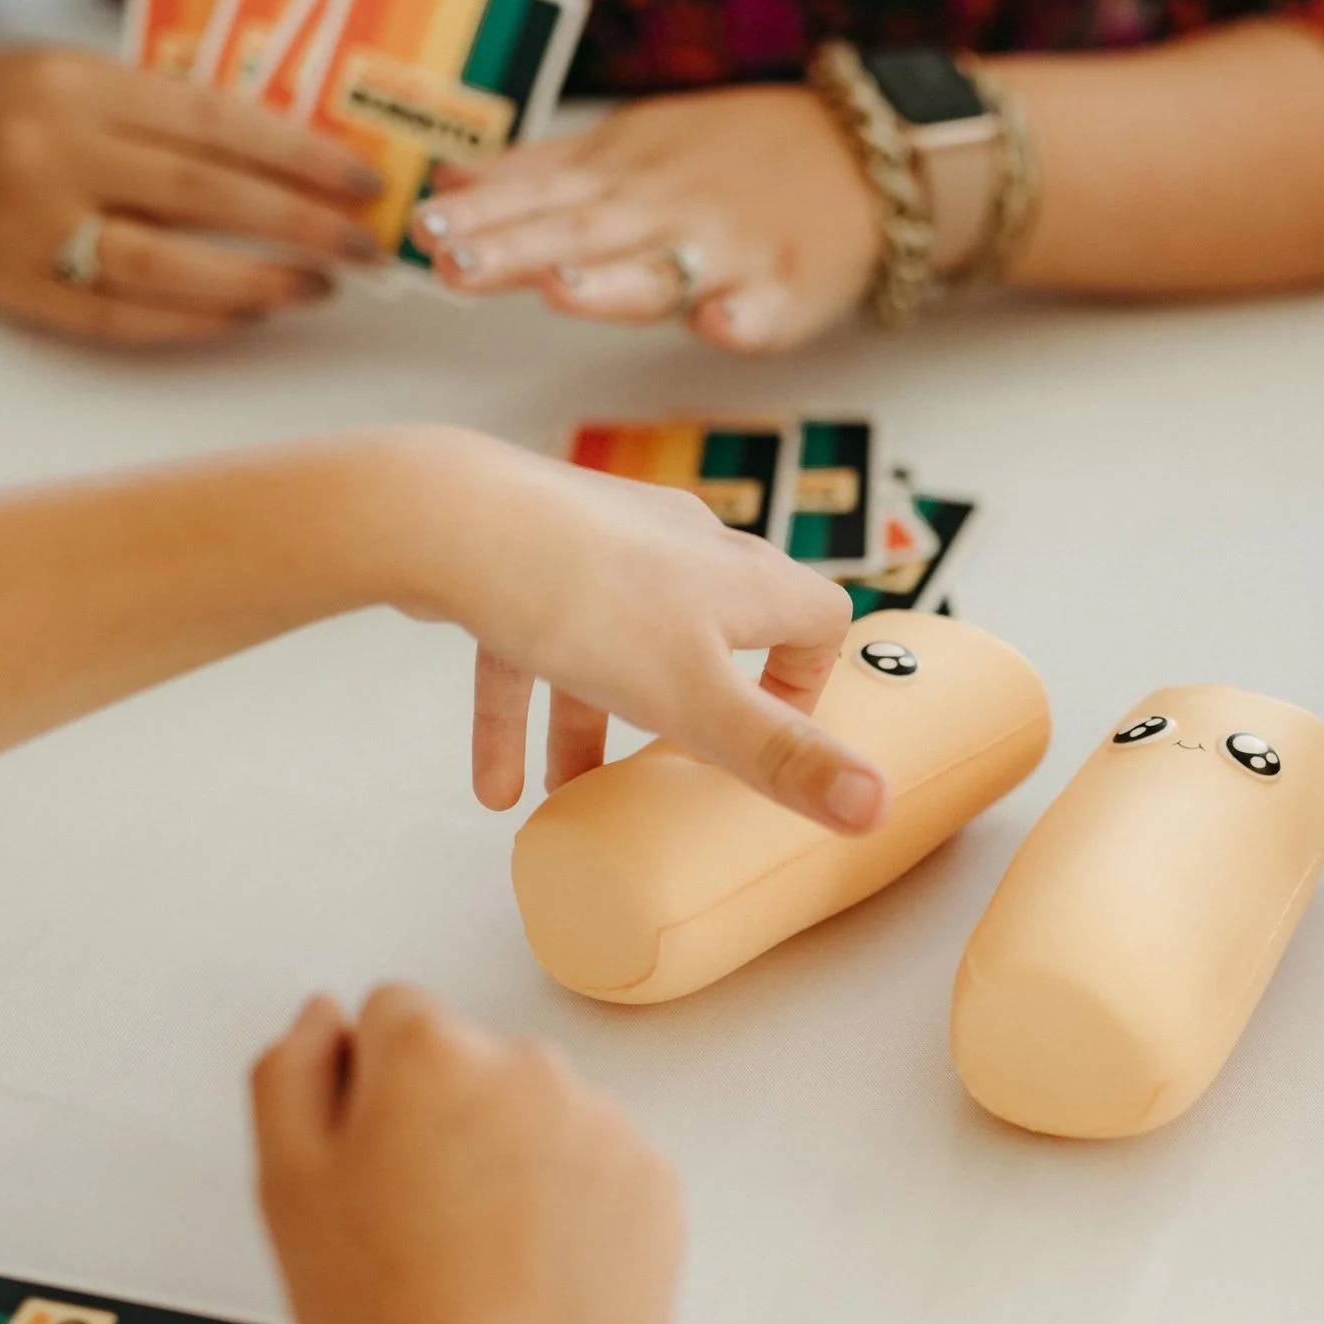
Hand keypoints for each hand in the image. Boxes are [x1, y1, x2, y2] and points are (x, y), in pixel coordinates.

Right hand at [0, 48, 382, 343]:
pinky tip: (247, 314)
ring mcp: (31, 226)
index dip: (300, 157)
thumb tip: (304, 172)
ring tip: (316, 286)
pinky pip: (120, 318)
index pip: (215, 123)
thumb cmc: (28, 109)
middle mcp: (52, 153)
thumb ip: (181, 119)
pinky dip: (193, 320)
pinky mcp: (19, 288)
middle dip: (299, 224)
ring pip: (163, 265)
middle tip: (362, 247)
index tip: (361, 183)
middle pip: (201, 195)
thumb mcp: (97, 82)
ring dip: (255, 281)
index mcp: (81, 88)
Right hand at [250, 986, 682, 1323]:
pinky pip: (600, 1170)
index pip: (390, 1015)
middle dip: (440, 1121)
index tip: (366, 1159)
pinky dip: (572, 1208)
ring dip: (510, 1163)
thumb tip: (322, 1018)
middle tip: (410, 1229)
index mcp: (430, 1051)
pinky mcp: (655, 1186)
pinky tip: (532, 1279)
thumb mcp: (287, 1190)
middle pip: (470, 1063)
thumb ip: (291, 1073)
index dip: (366, 1090)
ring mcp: (604, 1125)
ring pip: (538, 1118)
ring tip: (474, 1268)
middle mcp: (529, 1067)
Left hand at [399, 432, 886, 829]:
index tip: (775, 736)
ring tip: (573, 792)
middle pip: (718, 634)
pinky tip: (496, 787)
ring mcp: (606, 547)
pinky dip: (523, 708)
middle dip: (698, 709)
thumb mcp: (696, 700)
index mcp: (743, 579)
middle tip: (681, 767)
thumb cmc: (584, 602)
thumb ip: (783, 757)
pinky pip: (538, 642)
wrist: (444, 518)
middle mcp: (684, 551)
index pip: (818, 615)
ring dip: (598, 722)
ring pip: (618, 646)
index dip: (811, 680)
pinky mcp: (532, 556)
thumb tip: (879, 806)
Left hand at [407, 87, 878, 351]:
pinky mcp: (787, 292)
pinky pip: (765, 309)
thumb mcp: (630, 145)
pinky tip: (721, 323)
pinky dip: (745, 315)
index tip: (424, 230)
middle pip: (585, 233)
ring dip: (617, 282)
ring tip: (562, 290)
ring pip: (666, 270)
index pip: (541, 195)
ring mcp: (730, 251)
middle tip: (455, 266)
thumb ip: (540, 172)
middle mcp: (669, 210)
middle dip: (518, 250)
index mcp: (624, 176)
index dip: (482, 215)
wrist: (860, 159)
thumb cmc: (735, 160)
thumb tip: (448, 185)